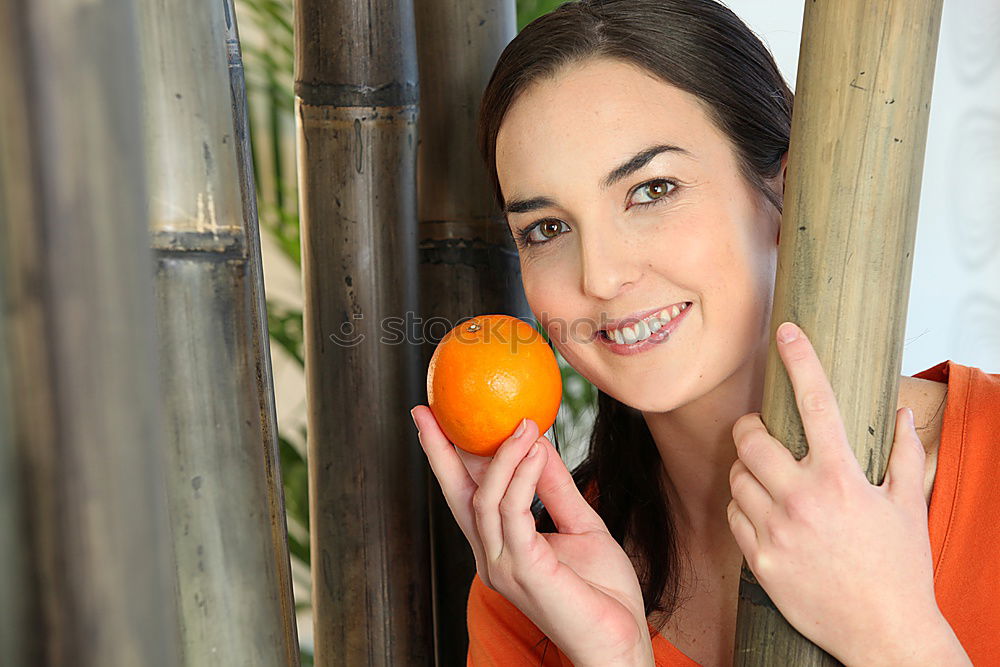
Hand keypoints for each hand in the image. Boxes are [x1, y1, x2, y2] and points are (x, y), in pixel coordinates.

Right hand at [411, 406, 653, 666]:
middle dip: (440, 451)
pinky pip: (514, 513)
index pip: (466, 495)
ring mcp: (503, 566)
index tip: (434, 419)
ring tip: (524, 423)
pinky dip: (523, 476)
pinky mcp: (525, 570)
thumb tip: (539, 442)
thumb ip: (556, 487)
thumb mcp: (579, 524)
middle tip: (428, 410)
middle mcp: (492, 556)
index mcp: (500, 546)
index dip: (447, 458)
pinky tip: (535, 450)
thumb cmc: (603, 592)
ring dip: (503, 455)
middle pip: (457, 495)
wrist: (620, 642)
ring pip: (486, 499)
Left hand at [726, 322, 968, 665]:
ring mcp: (776, 531)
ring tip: (767, 480)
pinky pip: (733, 516)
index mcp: (841, 478)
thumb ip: (904, 456)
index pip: (817, 403)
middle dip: (750, 430)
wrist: (883, 634)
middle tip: (760, 434)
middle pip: (751, 439)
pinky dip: (742, 508)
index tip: (787, 331)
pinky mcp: (758, 560)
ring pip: (736, 478)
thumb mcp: (908, 508)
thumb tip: (902, 412)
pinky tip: (762, 514)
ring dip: (746, 471)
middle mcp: (803, 499)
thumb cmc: (899, 570)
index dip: (800, 360)